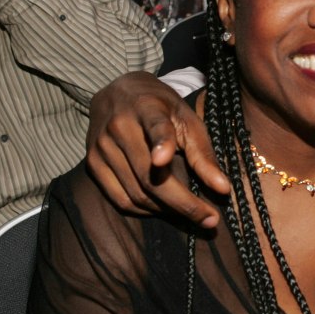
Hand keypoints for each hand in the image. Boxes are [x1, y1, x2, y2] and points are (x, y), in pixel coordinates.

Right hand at [86, 72, 227, 227]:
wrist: (119, 93)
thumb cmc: (162, 108)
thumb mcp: (188, 120)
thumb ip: (203, 154)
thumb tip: (223, 189)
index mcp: (147, 107)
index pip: (155, 126)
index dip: (160, 143)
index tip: (163, 159)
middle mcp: (118, 126)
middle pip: (149, 177)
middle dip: (183, 203)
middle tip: (211, 220)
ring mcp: (100, 147)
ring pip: (136, 193)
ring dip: (168, 210)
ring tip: (193, 212)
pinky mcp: (91, 164)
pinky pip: (121, 199)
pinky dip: (146, 210)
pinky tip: (165, 208)